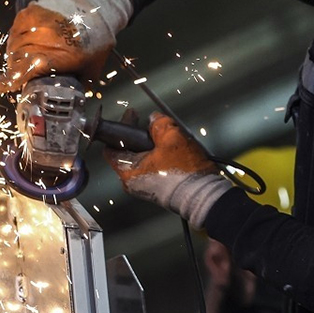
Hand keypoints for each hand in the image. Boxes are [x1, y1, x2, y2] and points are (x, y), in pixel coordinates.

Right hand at [0, 3, 110, 93]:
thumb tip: (71, 98)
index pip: (21, 72)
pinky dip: (18, 37)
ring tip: (28, 54)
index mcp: (53, 59)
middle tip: (26, 70)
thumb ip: (78, 84)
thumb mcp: (91, 69)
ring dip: (17, 53)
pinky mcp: (30, 12)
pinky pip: (16, 30)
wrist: (97, 6)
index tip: (0, 86)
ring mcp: (33, 25)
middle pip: (15, 60)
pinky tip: (29, 40)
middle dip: (17, 68)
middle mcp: (40, 41)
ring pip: (13, 45)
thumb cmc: (97, 39)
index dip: (7, 81)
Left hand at [105, 109, 232, 228]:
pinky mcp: (157, 189)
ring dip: (150, 145)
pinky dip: (158, 156)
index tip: (131, 117)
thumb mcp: (171, 137)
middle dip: (138, 135)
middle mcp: (132, 182)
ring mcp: (145, 187)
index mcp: (128, 170)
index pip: (111, 147)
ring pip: (141, 159)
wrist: (202, 195)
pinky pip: (152, 168)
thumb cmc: (184, 172)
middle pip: (128, 152)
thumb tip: (154, 119)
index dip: (121, 128)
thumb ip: (159, 123)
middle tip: (149, 124)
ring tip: (164, 136)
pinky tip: (171, 150)